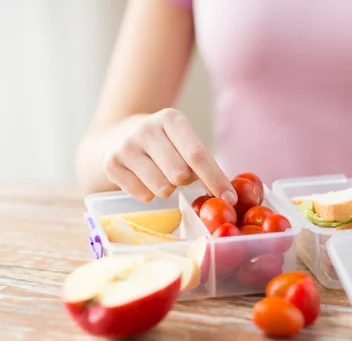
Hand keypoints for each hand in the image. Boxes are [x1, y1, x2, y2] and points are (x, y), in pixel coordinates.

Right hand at [102, 108, 236, 203]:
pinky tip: (143, 178)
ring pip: (162, 188)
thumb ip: (203, 162)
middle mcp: (146, 129)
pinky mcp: (110, 164)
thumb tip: (227, 196)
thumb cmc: (163, 143)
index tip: (230, 199)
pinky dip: (149, 193)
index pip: (197, 154)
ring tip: (159, 174)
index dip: (216, 180)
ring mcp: (126, 146)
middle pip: (179, 175)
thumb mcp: (182, 140)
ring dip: (167, 188)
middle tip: (179, 174)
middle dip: (185, 181)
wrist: (116, 135)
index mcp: (171, 119)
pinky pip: (143, 196)